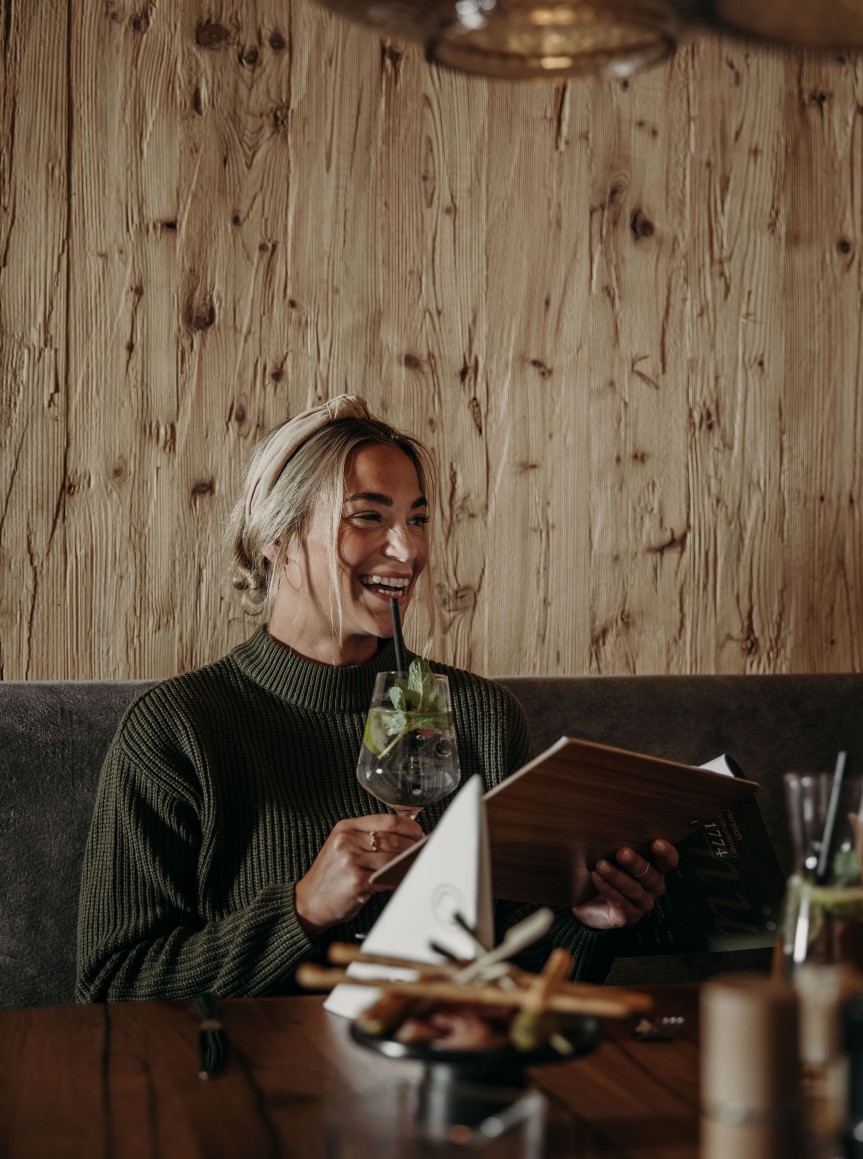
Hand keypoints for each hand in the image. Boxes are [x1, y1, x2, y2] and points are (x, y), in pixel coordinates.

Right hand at [295, 814, 422, 935]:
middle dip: (413, 846)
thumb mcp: (343, 847)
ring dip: (409, 863)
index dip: (409, 827)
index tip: (420, 834)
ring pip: (393, 859)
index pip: (387, 821)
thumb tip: (406, 837)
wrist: (309, 902)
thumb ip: (369, 838)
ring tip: (417, 864)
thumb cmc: (331, 876)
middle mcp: (347, 841)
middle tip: (422, 851)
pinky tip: (404, 879)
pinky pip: (388, 878)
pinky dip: (400, 878)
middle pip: (392, 839)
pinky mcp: (357, 882)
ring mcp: (351, 861)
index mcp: (346, 828)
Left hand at [571, 839, 679, 930]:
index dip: (666, 852)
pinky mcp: (627, 917)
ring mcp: (641, 904)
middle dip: (636, 863)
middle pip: (651, 876)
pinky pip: (619, 902)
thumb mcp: (609, 854)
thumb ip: (616, 842)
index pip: (668, 861)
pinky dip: (607, 888)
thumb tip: (609, 825)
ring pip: (634, 890)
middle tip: (621, 852)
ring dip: (616, 876)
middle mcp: (652, 887)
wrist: (585, 901)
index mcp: (654, 869)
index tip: (655, 842)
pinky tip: (597, 877)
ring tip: (601, 865)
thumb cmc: (602, 871)